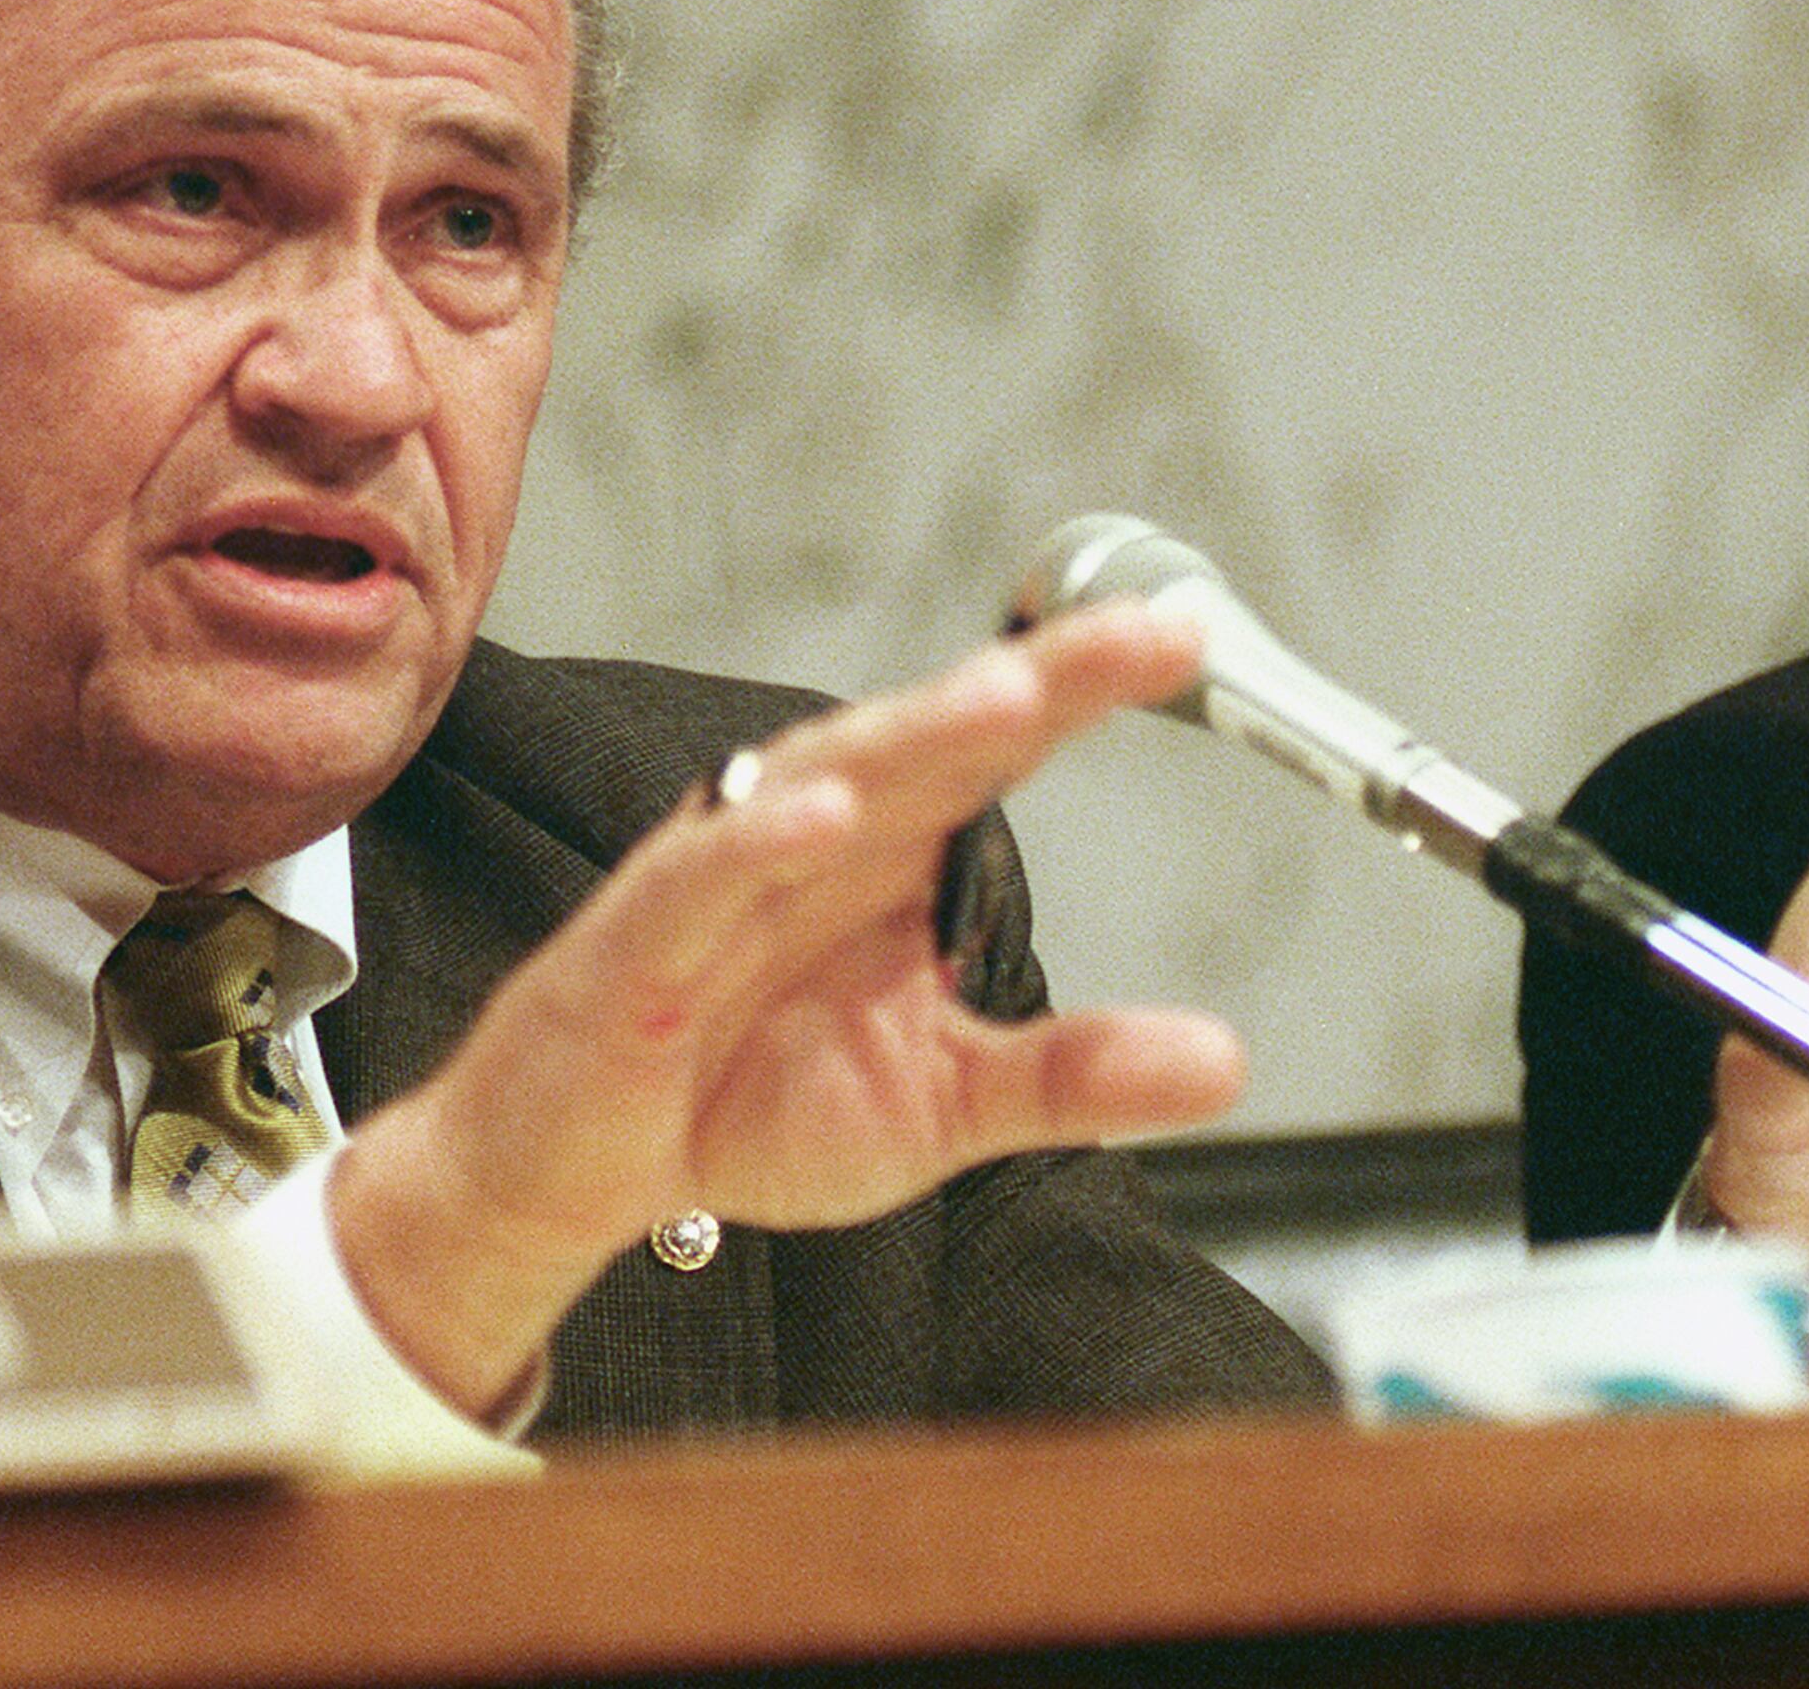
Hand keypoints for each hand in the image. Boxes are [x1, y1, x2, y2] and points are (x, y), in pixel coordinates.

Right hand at [325, 602, 1240, 1415]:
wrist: (580, 1174)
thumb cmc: (750, 1104)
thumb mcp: (944, 1104)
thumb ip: (1074, 1077)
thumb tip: (1227, 1060)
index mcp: (898, 855)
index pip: (1004, 749)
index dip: (1088, 688)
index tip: (1186, 639)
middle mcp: (821, 838)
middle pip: (934, 734)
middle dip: (1036, 678)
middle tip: (1137, 633)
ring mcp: (726, 878)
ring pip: (825, 778)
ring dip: (914, 733)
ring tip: (1009, 696)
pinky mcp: (640, 943)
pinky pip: (702, 877)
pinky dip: (758, 842)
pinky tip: (825, 817)